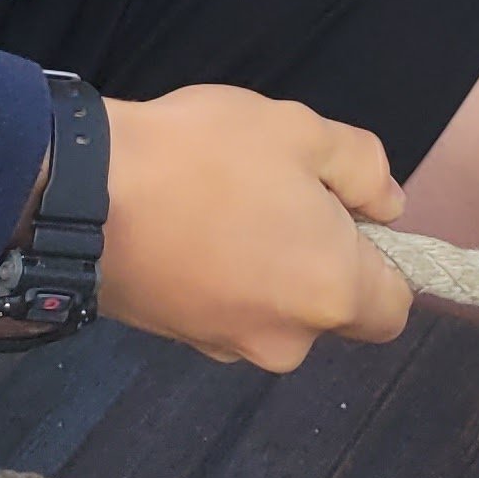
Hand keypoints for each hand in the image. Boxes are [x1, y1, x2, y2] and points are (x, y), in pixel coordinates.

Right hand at [99, 84, 409, 369]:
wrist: (85, 195)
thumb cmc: (207, 157)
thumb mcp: (301, 130)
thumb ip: (364, 168)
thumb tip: (387, 207)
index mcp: (331, 292)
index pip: (393, 310)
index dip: (384, 261)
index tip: (347, 213)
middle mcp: (287, 341)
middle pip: (329, 309)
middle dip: (316, 256)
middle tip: (275, 188)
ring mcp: (227, 347)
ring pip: (274, 308)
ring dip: (265, 265)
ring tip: (222, 199)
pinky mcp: (180, 340)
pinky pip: (226, 308)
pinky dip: (220, 275)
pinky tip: (189, 224)